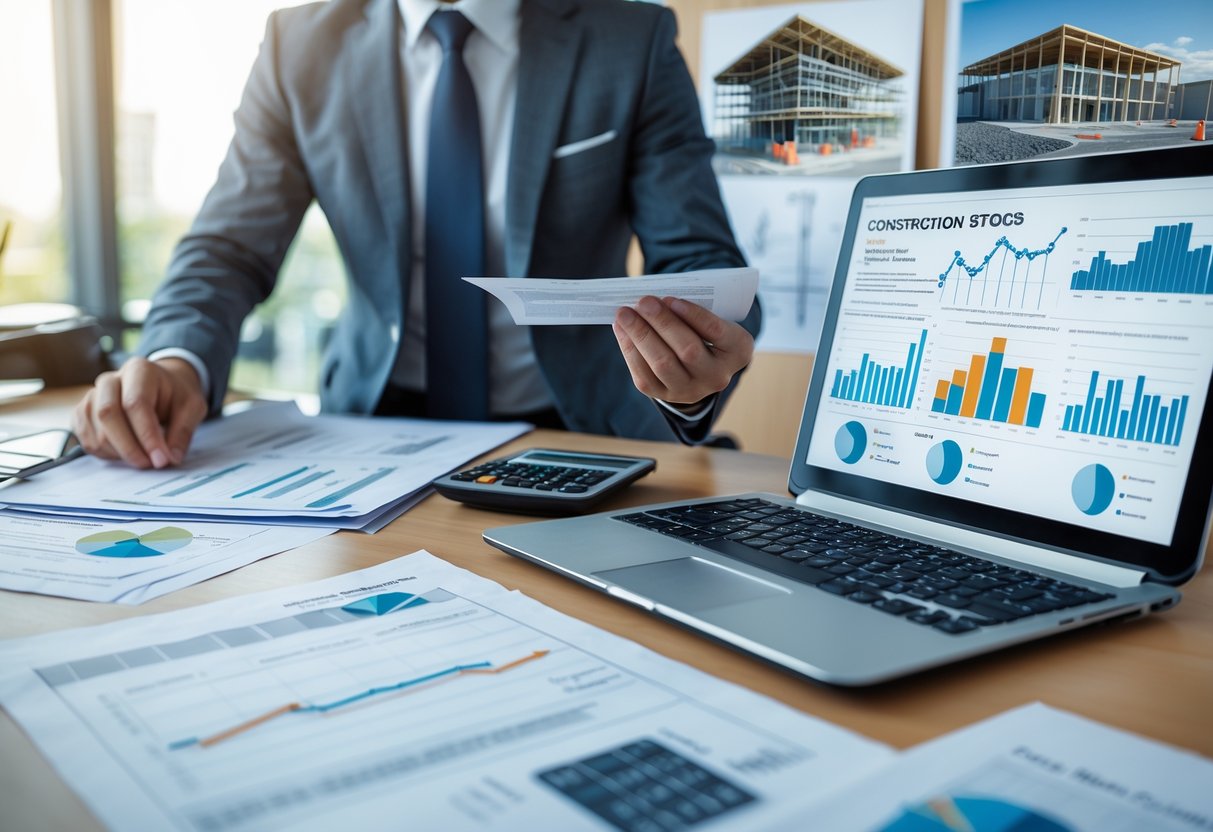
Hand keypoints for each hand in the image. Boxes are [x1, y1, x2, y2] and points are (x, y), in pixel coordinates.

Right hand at [72, 357, 207, 468]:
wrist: (161, 386)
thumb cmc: (176, 395)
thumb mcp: (192, 407)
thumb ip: (183, 431)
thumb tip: (170, 458)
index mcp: (139, 370)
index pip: (135, 403)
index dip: (147, 435)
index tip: (161, 459)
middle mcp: (110, 380)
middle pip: (108, 414)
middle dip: (130, 447)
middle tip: (151, 464)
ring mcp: (92, 396)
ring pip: (95, 430)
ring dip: (119, 453)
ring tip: (144, 459)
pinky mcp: (83, 414)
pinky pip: (87, 440)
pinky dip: (107, 454)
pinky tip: (127, 454)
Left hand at [612, 295, 753, 406]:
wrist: (698, 365)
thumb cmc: (704, 330)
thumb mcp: (712, 318)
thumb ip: (692, 310)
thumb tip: (654, 300)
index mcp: (737, 350)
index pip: (715, 332)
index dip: (693, 315)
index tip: (671, 298)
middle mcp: (718, 376)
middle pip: (687, 350)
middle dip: (662, 323)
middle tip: (643, 302)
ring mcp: (692, 390)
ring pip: (662, 364)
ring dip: (640, 335)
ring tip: (624, 314)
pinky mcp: (666, 396)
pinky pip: (644, 375)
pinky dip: (629, 349)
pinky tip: (621, 329)